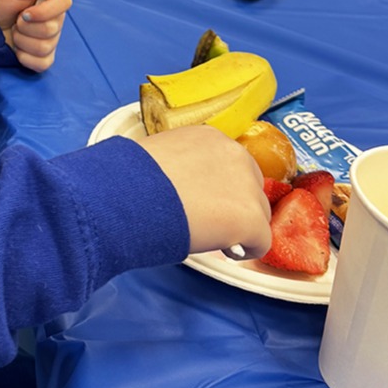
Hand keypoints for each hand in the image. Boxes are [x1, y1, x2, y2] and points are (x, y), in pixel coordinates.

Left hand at [0, 0, 70, 71]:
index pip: (65, 3)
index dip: (46, 10)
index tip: (26, 13)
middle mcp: (55, 19)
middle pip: (52, 28)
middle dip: (26, 26)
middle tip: (16, 19)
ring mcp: (50, 40)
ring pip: (44, 47)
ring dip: (22, 40)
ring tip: (14, 31)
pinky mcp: (42, 58)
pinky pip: (41, 63)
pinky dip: (24, 56)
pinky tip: (16, 47)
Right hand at [134, 126, 271, 258]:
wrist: (126, 198)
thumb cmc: (129, 182)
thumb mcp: (157, 158)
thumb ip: (179, 166)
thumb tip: (178, 186)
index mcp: (209, 138)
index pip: (230, 166)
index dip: (218, 188)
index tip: (203, 202)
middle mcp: (234, 154)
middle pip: (250, 186)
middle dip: (234, 205)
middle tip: (208, 221)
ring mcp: (246, 185)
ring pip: (258, 213)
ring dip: (239, 226)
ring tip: (213, 237)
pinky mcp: (250, 218)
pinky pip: (261, 241)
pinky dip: (246, 249)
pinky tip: (224, 250)